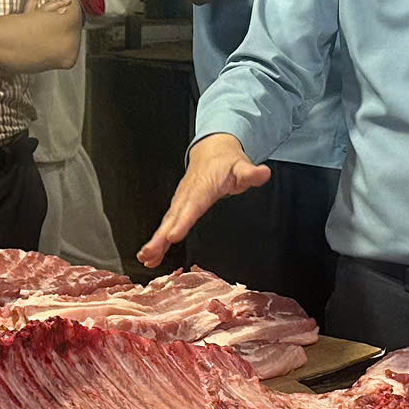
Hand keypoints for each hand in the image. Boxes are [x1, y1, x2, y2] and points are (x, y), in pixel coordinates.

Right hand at [137, 133, 269, 265]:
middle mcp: (187, 195)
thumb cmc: (226, 161)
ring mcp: (180, 201)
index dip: (182, 222)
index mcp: (203, 187)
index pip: (192, 206)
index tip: (173, 236)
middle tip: (149, 253)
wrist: (212, 150)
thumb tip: (263, 173)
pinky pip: (166, 224)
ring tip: (146, 258)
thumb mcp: (242, 166)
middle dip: (160, 237)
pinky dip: (158, 240)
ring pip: (166, 222)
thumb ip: (250, 173)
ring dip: (155, 241)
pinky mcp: (178, 207)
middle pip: (172, 218)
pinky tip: (151, 256)